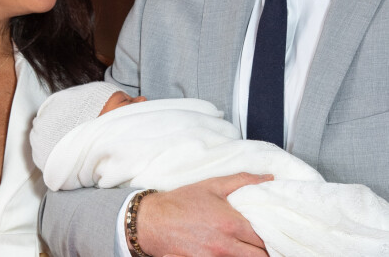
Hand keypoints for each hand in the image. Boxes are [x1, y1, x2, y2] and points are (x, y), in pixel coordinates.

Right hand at [136, 173, 272, 256]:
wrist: (153, 221)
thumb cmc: (182, 202)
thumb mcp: (212, 185)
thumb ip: (243, 180)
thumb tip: (269, 179)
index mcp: (231, 223)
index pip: (265, 237)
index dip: (273, 235)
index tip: (274, 230)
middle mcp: (226, 245)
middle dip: (266, 250)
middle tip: (268, 242)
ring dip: (252, 254)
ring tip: (252, 246)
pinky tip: (235, 251)